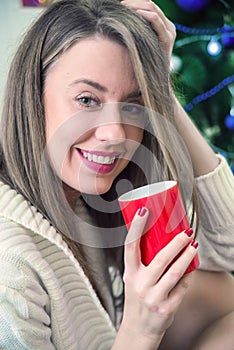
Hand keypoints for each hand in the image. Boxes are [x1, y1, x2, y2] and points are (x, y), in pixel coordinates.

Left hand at [120, 0, 175, 63]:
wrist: (157, 82)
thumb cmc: (145, 66)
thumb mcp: (141, 46)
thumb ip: (137, 33)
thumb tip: (121, 23)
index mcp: (164, 26)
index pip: (149, 6)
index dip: (135, 2)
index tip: (120, 4)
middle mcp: (169, 27)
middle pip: (150, 4)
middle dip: (134, 2)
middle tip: (120, 4)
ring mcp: (169, 32)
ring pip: (152, 8)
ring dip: (136, 5)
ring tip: (123, 8)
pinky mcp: (167, 38)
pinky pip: (155, 20)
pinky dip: (143, 14)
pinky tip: (132, 15)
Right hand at [121, 207, 197, 342]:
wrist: (138, 329)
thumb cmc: (137, 299)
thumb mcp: (133, 279)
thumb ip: (143, 262)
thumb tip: (161, 239)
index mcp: (130, 273)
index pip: (130, 246)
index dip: (136, 227)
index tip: (144, 211)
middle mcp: (139, 284)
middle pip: (160, 258)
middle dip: (176, 243)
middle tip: (186, 232)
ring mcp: (153, 297)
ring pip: (175, 272)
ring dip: (187, 256)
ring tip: (193, 245)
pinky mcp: (166, 307)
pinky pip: (182, 286)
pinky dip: (189, 275)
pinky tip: (192, 267)